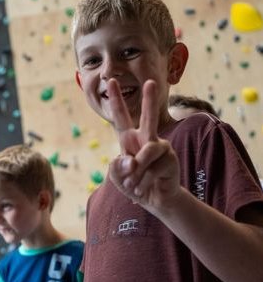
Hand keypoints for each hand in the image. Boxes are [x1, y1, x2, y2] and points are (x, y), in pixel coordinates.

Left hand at [107, 78, 179, 211]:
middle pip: (149, 117)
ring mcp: (161, 147)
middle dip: (150, 99)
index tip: (110, 82)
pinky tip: (142, 190)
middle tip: (151, 81)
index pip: (121, 117)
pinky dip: (143, 182)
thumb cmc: (133, 185)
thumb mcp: (117, 178)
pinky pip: (153, 169)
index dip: (116, 100)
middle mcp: (146, 139)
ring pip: (147, 152)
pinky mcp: (170, 159)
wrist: (153, 200)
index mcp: (129, 139)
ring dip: (136, 173)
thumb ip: (117, 168)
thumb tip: (131, 160)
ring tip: (132, 185)